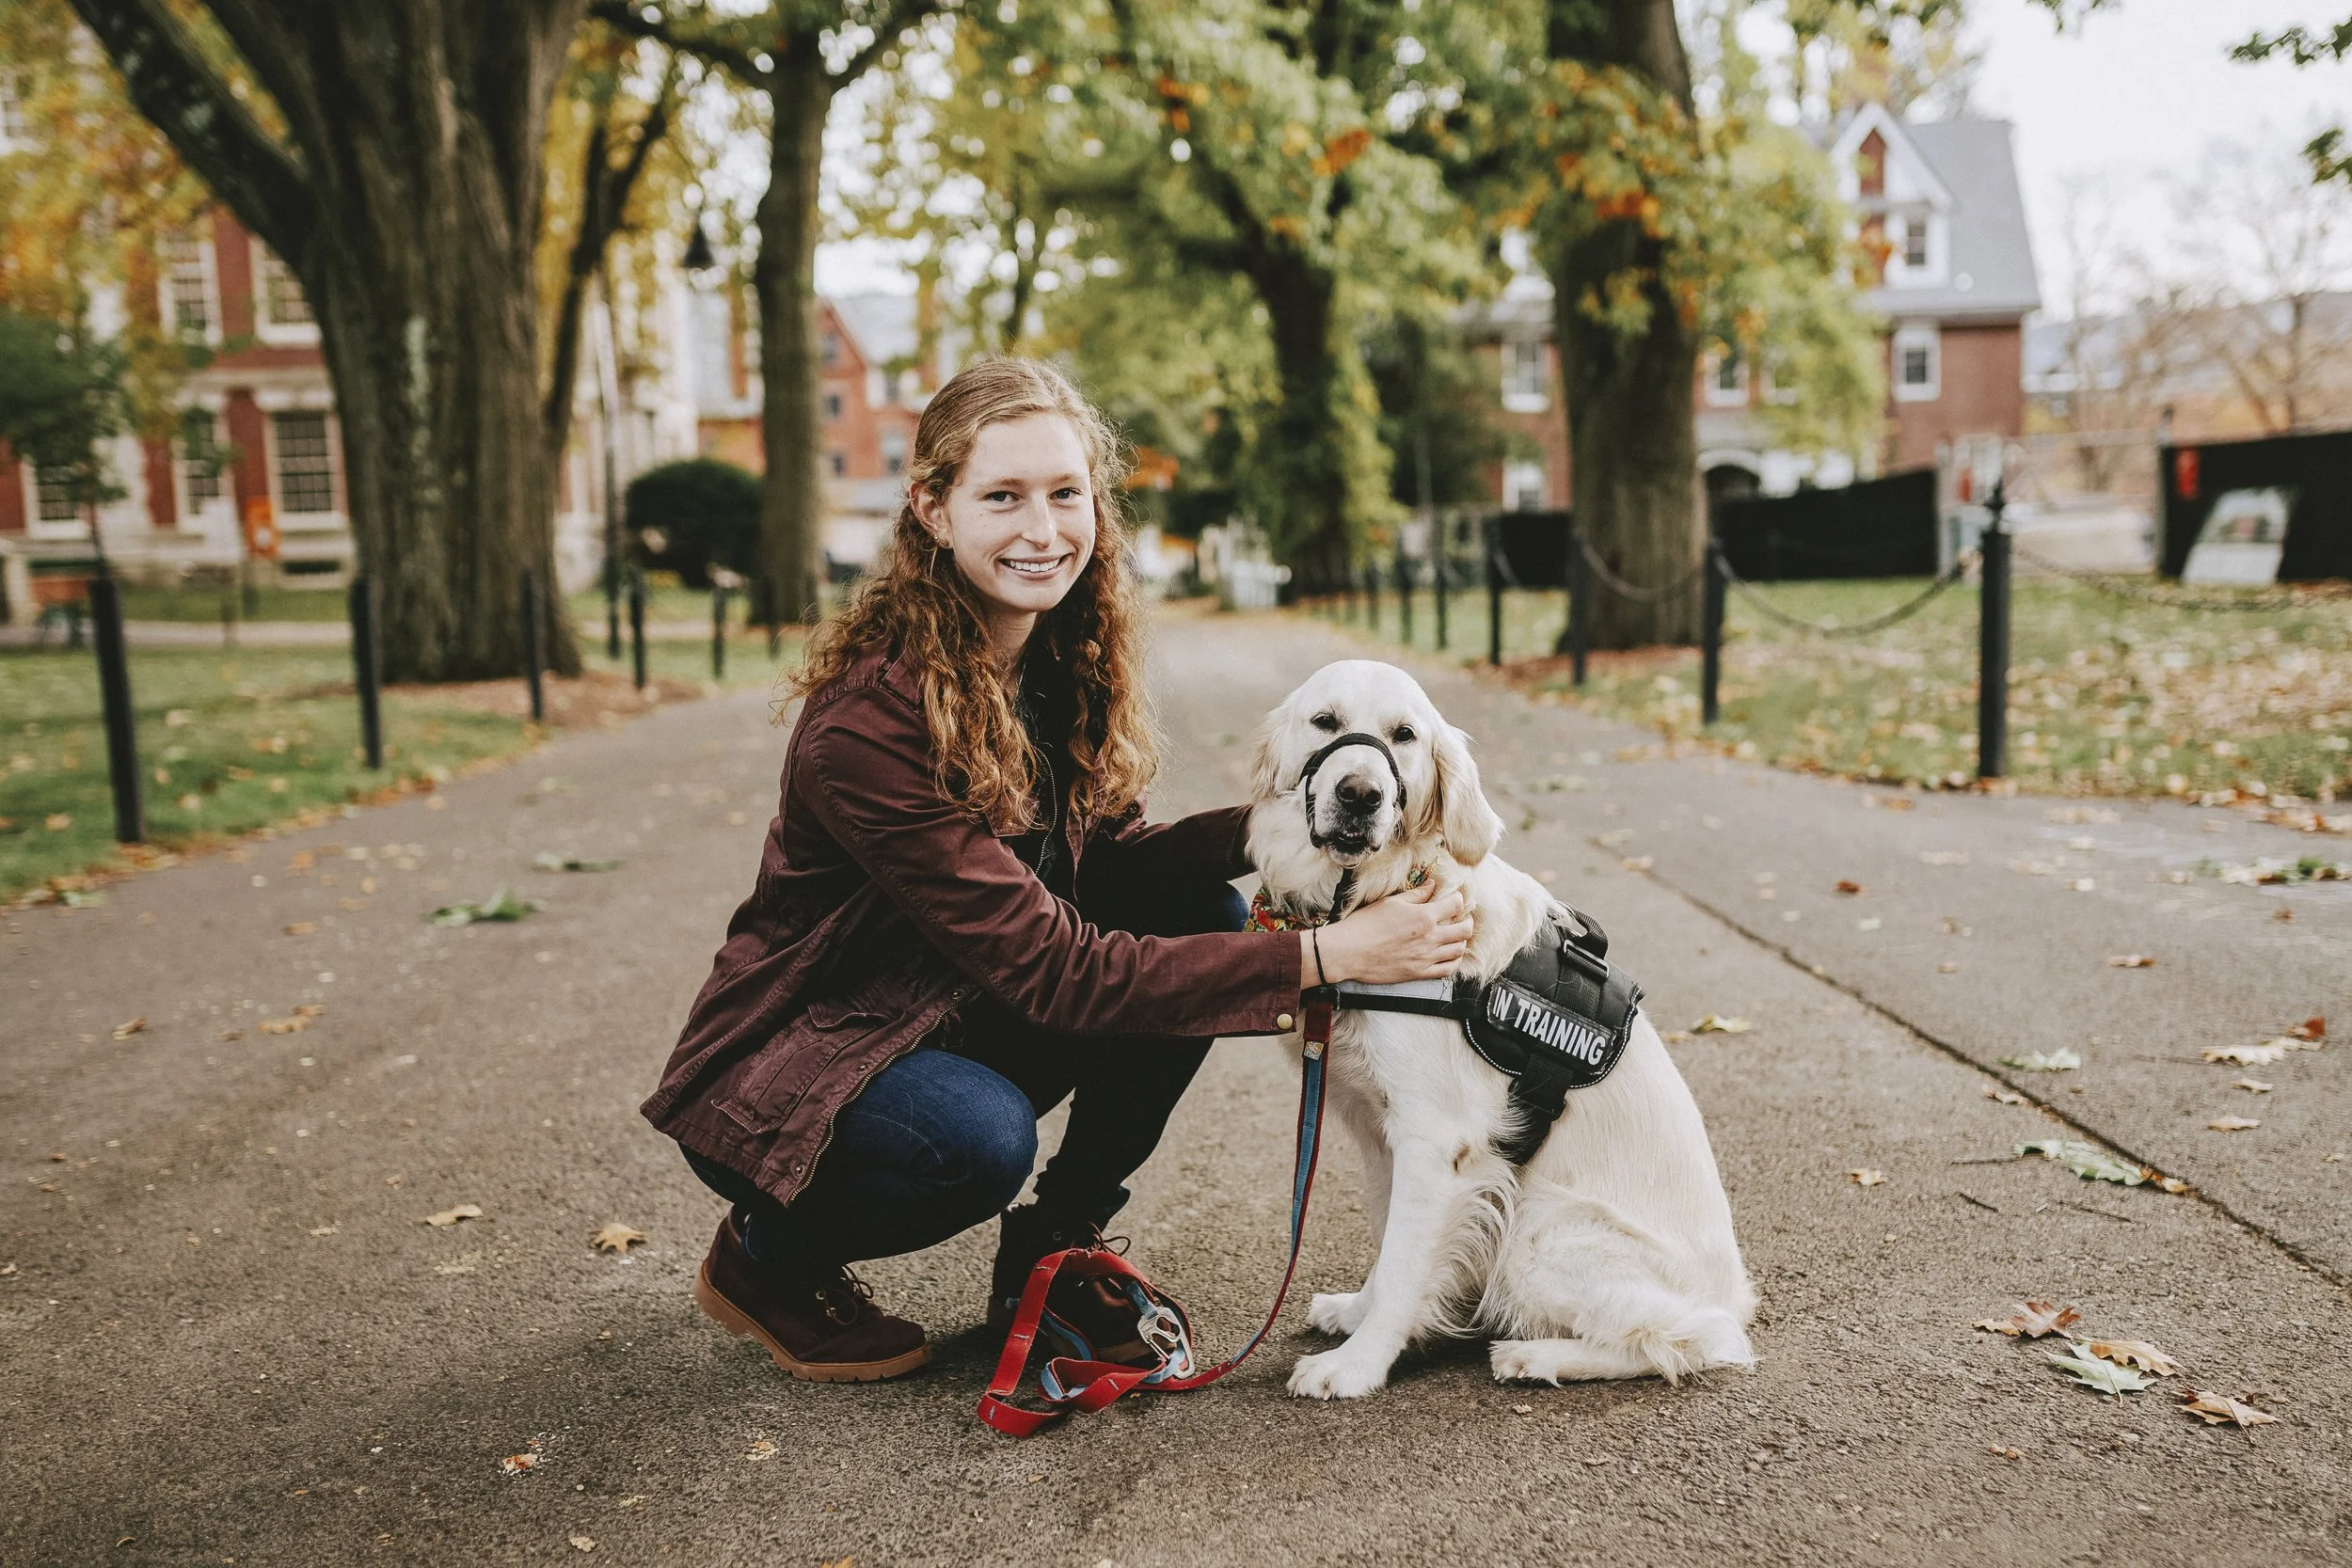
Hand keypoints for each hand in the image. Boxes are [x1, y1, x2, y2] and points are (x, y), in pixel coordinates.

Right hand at [1303, 880, 1472, 986]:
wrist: (1349, 951)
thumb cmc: (1365, 924)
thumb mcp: (1391, 902)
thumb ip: (1416, 895)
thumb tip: (1432, 886)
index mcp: (1424, 916)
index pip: (1454, 905)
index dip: (1458, 900)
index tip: (1454, 900)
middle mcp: (1430, 937)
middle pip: (1464, 930)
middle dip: (1466, 921)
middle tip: (1461, 918)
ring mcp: (1426, 957)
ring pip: (1459, 950)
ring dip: (1461, 941)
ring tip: (1456, 936)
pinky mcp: (1419, 973)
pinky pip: (1447, 970)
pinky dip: (1453, 962)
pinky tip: (1450, 956)